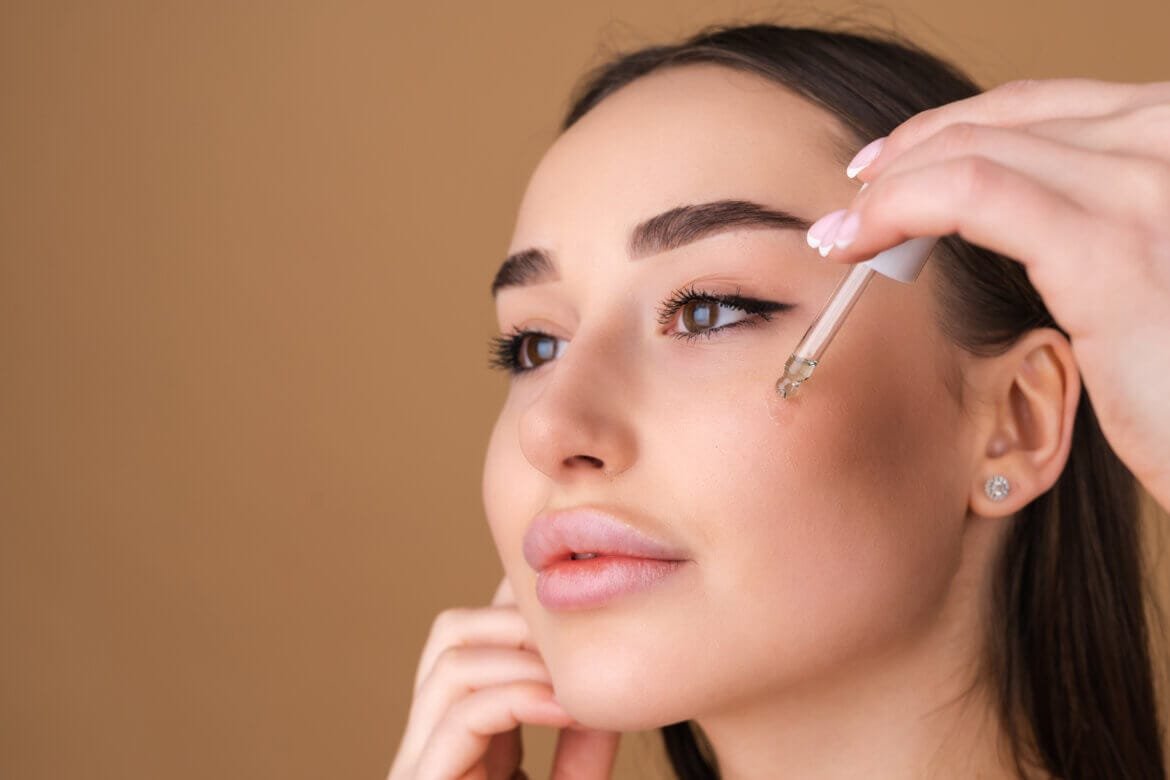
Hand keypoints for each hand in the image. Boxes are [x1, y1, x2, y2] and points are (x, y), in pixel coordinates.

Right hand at [387, 575, 620, 779]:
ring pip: (450, 664)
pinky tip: (566, 711)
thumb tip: (600, 646)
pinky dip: (518, 699)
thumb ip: (573, 711)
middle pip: (450, 632)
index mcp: (456, 729)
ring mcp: (418, 764)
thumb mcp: (569, 758)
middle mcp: (426, 740)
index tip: (579, 596)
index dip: (521, 604)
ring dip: (523, 661)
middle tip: (578, 644)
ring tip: (574, 684)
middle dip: (520, 624)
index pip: (470, 632)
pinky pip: (462, 716)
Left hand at [814, 78, 1169, 510]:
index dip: (952, 128)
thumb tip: (1025, 218)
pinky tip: (855, 242)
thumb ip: (1099, 228)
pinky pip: (972, 195)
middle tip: (852, 200)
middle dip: (911, 153)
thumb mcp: (1153, 276)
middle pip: (1007, 120)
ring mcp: (1148, 187)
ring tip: (842, 231)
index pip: (1047, 109)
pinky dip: (898, 208)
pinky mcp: (1112, 251)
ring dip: (890, 187)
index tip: (888, 168)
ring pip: (976, 150)